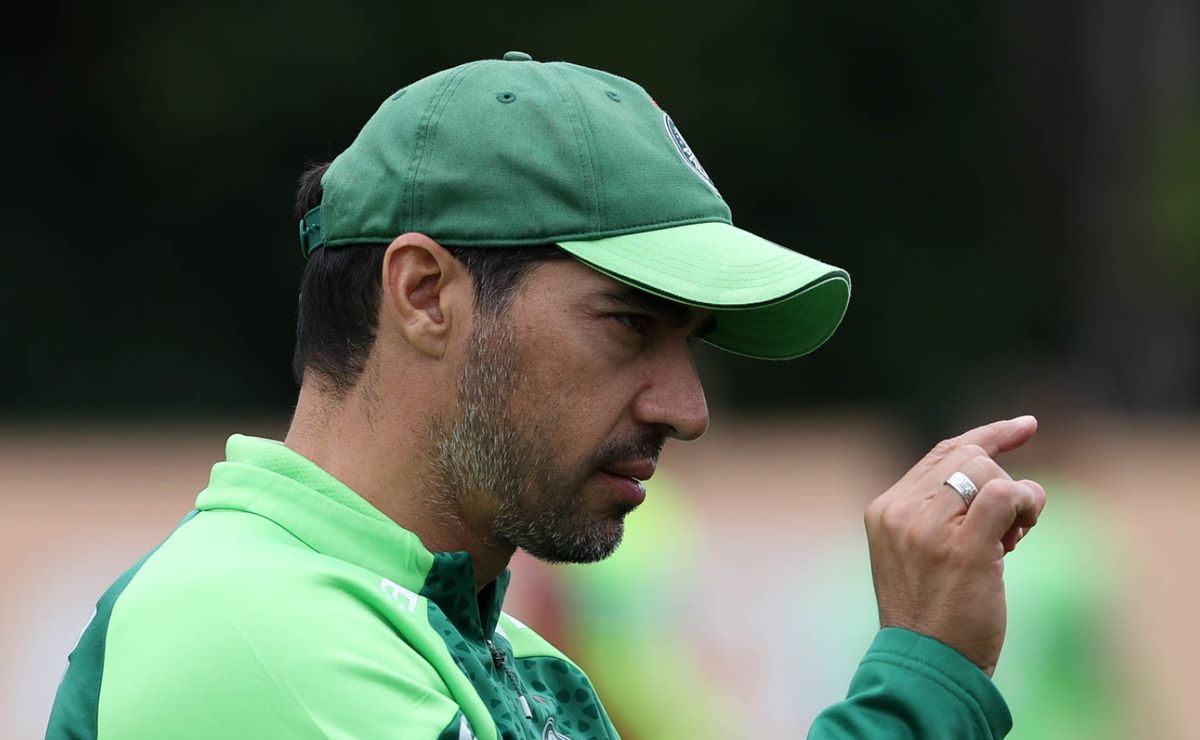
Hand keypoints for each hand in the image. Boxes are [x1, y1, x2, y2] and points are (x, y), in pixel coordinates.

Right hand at [864, 416, 1045, 676]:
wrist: (929, 665)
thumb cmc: (933, 615)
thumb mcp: (917, 553)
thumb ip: (937, 511)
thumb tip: (991, 474)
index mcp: (883, 509)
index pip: (941, 453)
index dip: (988, 435)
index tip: (1026, 426)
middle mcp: (899, 511)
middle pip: (968, 457)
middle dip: (1003, 482)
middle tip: (1014, 528)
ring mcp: (927, 527)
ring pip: (987, 471)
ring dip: (1018, 499)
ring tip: (1012, 541)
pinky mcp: (961, 547)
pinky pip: (1005, 494)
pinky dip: (1026, 505)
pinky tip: (1021, 532)